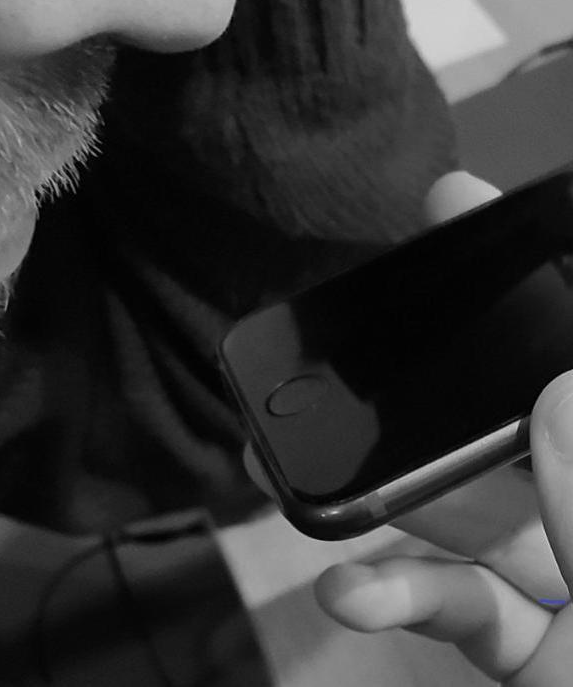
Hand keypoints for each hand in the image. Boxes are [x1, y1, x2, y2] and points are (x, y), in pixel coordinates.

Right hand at [242, 172, 572, 683]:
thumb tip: (555, 394)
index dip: (555, 292)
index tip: (476, 216)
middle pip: (531, 430)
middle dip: (446, 392)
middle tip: (368, 341)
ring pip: (479, 516)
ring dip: (395, 506)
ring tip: (312, 484)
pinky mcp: (525, 646)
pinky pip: (458, 604)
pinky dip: (399, 595)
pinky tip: (354, 594)